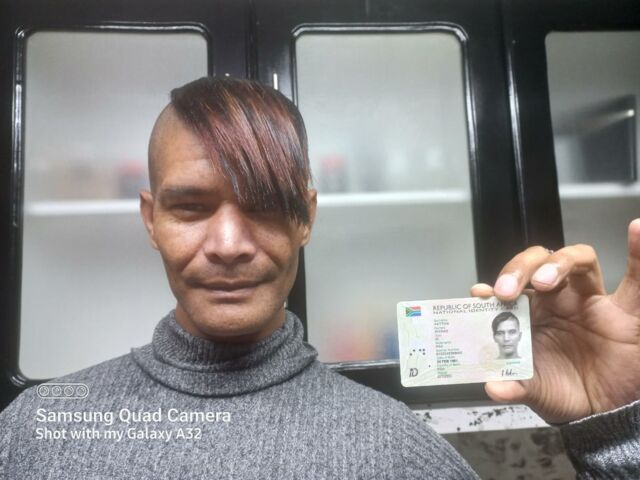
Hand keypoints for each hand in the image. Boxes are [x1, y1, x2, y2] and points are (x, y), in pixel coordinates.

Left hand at [471, 219, 639, 423]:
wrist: (605, 413)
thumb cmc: (564, 391)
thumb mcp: (535, 390)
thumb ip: (515, 386)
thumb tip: (492, 387)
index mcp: (532, 313)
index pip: (511, 287)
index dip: (493, 286)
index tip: (479, 293)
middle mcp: (558, 299)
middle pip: (538, 263)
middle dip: (519, 269)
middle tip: (505, 290)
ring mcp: (590, 300)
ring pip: (578, 260)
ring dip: (560, 262)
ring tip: (545, 280)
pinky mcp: (625, 312)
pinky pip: (636, 280)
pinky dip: (639, 252)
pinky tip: (636, 228)